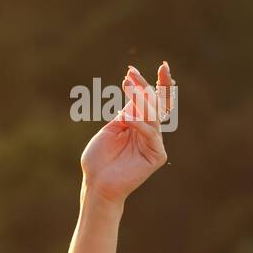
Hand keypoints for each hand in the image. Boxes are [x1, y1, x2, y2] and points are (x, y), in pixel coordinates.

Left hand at [79, 61, 171, 205]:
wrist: (96, 183)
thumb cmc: (99, 160)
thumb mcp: (110, 130)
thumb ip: (125, 114)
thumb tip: (136, 95)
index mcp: (138, 124)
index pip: (149, 101)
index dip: (146, 84)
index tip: (132, 69)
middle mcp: (149, 132)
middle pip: (155, 104)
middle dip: (145, 85)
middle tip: (132, 73)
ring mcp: (154, 143)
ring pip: (152, 116)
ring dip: (140, 99)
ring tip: (127, 85)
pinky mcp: (157, 156)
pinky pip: (150, 135)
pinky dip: (139, 125)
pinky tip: (127, 118)